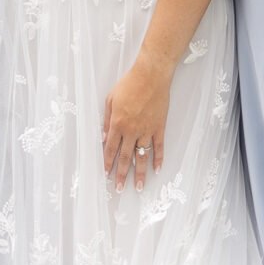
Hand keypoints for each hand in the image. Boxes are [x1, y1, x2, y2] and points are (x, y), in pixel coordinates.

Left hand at [103, 56, 169, 190]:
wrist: (151, 76)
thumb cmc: (129, 84)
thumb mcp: (110, 100)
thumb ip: (107, 121)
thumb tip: (104, 139)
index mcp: (118, 124)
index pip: (111, 149)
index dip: (108, 163)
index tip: (106, 174)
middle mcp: (132, 131)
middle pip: (126, 157)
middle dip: (122, 175)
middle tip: (119, 189)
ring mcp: (147, 130)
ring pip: (142, 156)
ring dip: (140, 173)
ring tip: (139, 187)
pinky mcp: (159, 127)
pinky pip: (159, 147)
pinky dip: (158, 159)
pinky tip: (157, 170)